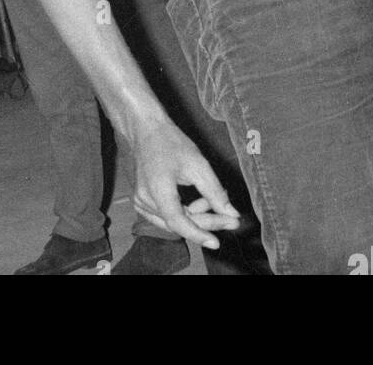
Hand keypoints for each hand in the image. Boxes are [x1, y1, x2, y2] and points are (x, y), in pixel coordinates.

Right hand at [130, 123, 241, 249]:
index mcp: (157, 190)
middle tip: (232, 220)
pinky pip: (166, 215)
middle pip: (178, 223)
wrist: (146, 129)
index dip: (198, 235)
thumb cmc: (171, 142)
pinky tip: (200, 201)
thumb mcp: (198, 164)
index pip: (178, 223)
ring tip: (215, 203)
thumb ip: (215, 193)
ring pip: (173, 221)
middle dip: (206, 222)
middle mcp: (144, 200)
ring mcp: (140, 202)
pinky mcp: (141, 201)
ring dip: (196, 216)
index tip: (217, 243)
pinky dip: (184, 211)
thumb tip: (232, 215)